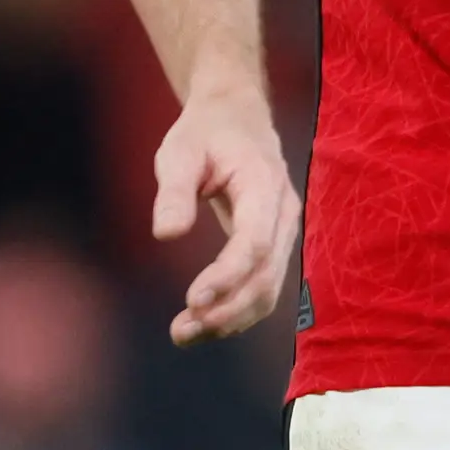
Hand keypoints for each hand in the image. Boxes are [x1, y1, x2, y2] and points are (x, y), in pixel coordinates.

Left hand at [150, 73, 300, 342]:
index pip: (254, 241)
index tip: (193, 300)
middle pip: (266, 275)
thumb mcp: (179, 151)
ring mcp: (282, 231)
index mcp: (263, 184)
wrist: (237, 115)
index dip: (227, 275)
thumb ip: (174, 191)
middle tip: (182, 330)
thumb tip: (167, 234)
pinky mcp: (273, 244)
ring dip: (231, 319)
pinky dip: (237, 311)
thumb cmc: (205, 132)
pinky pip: (263, 286)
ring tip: (184, 334)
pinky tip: (204, 324)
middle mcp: (282, 213)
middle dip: (227, 309)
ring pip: (268, 288)